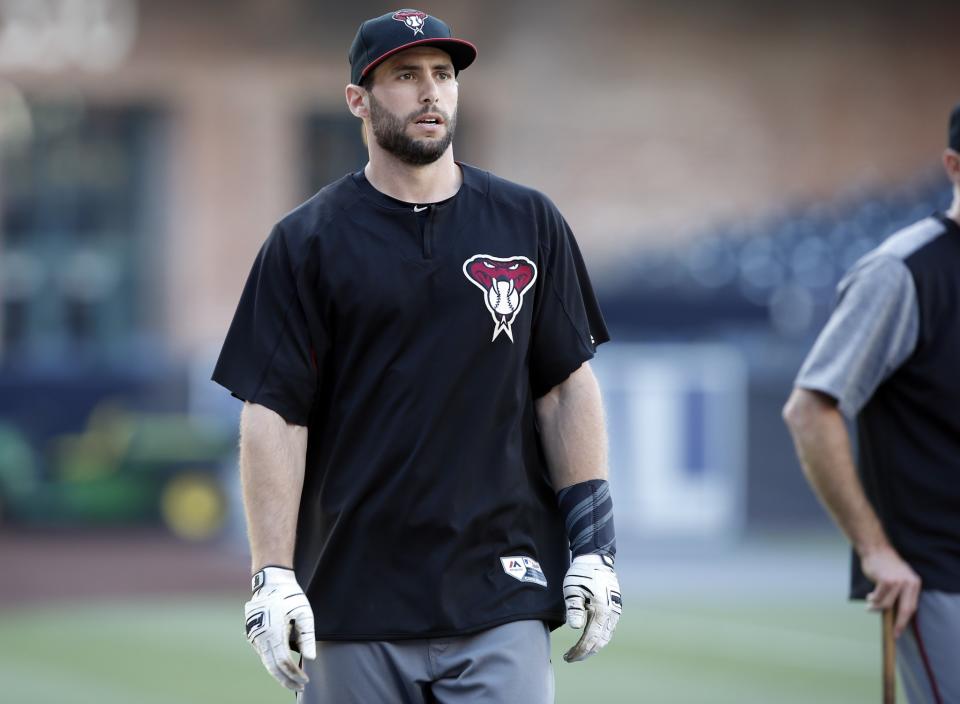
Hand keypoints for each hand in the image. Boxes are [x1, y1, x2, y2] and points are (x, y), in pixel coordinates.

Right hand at [244, 566, 315, 691]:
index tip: (305, 680)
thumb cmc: (290, 596)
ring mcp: (254, 636)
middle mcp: (261, 636)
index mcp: (273, 632)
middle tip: (300, 687)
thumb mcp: (304, 613)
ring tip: (293, 681)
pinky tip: (283, 668)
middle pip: (272, 667)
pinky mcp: (253, 634)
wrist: (270, 582)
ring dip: (279, 674)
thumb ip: (307, 635)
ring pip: (266, 662)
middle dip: (286, 679)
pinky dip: (273, 663)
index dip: (294, 674)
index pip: (283, 662)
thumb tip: (311, 658)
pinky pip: (263, 654)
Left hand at [562, 554, 621, 661]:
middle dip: (585, 652)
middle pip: (600, 642)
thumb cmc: (581, 574)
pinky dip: (598, 638)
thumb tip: (576, 629)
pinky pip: (608, 629)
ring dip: (592, 647)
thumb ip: (574, 609)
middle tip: (570, 658)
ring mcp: (615, 611)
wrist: (595, 559)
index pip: (591, 639)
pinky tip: (589, 639)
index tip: (568, 658)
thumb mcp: (572, 590)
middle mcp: (611, 614)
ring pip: (606, 637)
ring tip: (578, 651)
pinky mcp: (614, 608)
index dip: (579, 651)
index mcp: (601, 611)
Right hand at [861, 546, 920, 637]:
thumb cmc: (885, 565)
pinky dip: (873, 600)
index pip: (912, 607)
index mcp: (914, 583)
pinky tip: (870, 596)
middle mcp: (909, 583)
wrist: (875, 549)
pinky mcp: (886, 581)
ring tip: (870, 605)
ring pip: (888, 604)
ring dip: (877, 607)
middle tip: (893, 633)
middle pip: (906, 610)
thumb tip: (895, 614)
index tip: (899, 631)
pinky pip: (878, 598)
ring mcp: (898, 582)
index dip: (905, 621)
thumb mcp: (899, 578)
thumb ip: (901, 593)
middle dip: (899, 624)